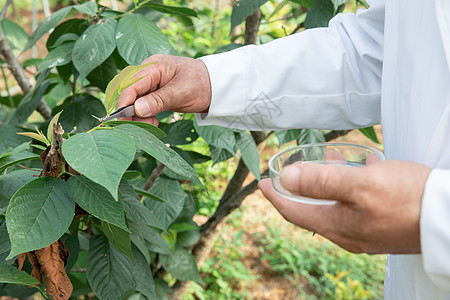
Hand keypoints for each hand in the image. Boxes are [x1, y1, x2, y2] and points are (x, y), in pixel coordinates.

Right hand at [116, 54, 211, 124]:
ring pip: (134, 102)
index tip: (122, 120)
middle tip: (143, 126)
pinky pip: (142, 105)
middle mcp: (148, 73)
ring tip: (152, 125)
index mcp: (153, 66)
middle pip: (129, 93)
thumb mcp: (181, 93)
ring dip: (139, 116)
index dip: (124, 103)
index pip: (131, 85)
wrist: (214, 86)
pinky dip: (144, 116)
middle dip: (132, 112)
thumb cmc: (200, 84)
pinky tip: (153, 122)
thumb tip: (137, 109)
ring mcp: (151, 83)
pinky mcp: (154, 93)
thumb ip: (159, 100)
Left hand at [258, 160, 430, 253]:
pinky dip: (347, 186)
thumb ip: (321, 182)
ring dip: (325, 182)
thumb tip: (287, 179)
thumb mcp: (359, 184)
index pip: (294, 212)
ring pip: (333, 205)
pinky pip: (353, 205)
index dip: (274, 196)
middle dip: (300, 187)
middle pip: (311, 209)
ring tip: (329, 158)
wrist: (448, 217)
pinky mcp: (379, 224)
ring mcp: (364, 231)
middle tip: (292, 168)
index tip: (261, 182)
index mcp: (336, 226)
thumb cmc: (407, 198)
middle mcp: (347, 233)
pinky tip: (358, 169)